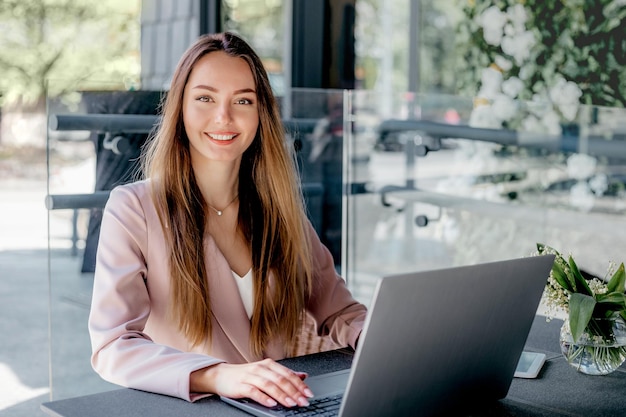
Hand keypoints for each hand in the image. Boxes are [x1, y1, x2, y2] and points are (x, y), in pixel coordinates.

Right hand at [191, 358, 313, 407]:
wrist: (221, 375)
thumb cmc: (245, 375)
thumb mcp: (266, 372)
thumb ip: (283, 374)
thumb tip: (303, 376)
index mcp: (269, 364)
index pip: (288, 374)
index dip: (299, 384)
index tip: (309, 394)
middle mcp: (261, 368)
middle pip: (280, 379)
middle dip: (294, 391)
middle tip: (303, 401)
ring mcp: (250, 376)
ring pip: (269, 385)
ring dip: (281, 395)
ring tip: (291, 403)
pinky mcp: (241, 385)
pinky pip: (253, 391)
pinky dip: (263, 398)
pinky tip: (271, 403)